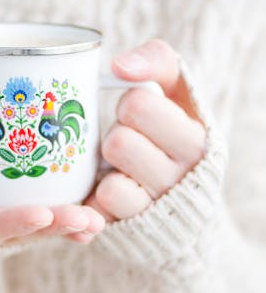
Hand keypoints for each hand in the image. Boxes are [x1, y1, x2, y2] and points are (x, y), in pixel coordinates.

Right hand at [0, 175, 104, 247]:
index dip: (12, 222)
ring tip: (97, 221)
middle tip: (84, 219)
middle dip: (53, 226)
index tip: (41, 213)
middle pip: (20, 232)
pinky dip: (70, 222)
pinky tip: (96, 221)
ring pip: (38, 228)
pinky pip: (46, 218)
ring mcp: (2, 223)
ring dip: (68, 226)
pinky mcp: (18, 212)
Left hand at [85, 39, 205, 221]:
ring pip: (110, 185)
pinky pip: (98, 212)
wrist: (182, 200)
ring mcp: (157, 209)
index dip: (128, 104)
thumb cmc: (170, 130)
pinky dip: (95, 199)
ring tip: (120, 167)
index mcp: (198, 139)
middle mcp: (183, 179)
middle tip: (127, 140)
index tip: (139, 112)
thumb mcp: (176, 90)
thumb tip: (119, 66)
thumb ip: (157, 61)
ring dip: (105, 171)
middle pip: (118, 143)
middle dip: (114, 136)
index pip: (136, 104)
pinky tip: (108, 189)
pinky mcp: (130, 230)